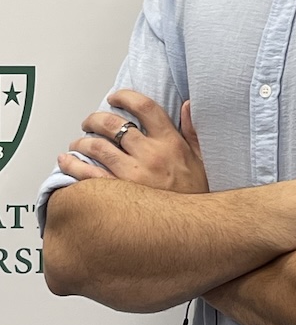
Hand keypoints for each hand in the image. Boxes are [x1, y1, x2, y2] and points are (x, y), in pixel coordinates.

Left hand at [57, 89, 208, 193]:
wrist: (192, 228)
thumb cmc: (195, 194)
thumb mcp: (200, 158)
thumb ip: (191, 129)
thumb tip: (187, 104)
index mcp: (170, 142)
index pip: (145, 107)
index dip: (126, 96)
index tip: (115, 96)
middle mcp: (150, 155)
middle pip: (114, 123)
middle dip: (96, 118)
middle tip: (90, 121)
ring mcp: (132, 175)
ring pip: (97, 146)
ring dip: (82, 140)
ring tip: (78, 142)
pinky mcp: (118, 195)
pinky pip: (88, 175)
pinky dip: (72, 165)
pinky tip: (66, 161)